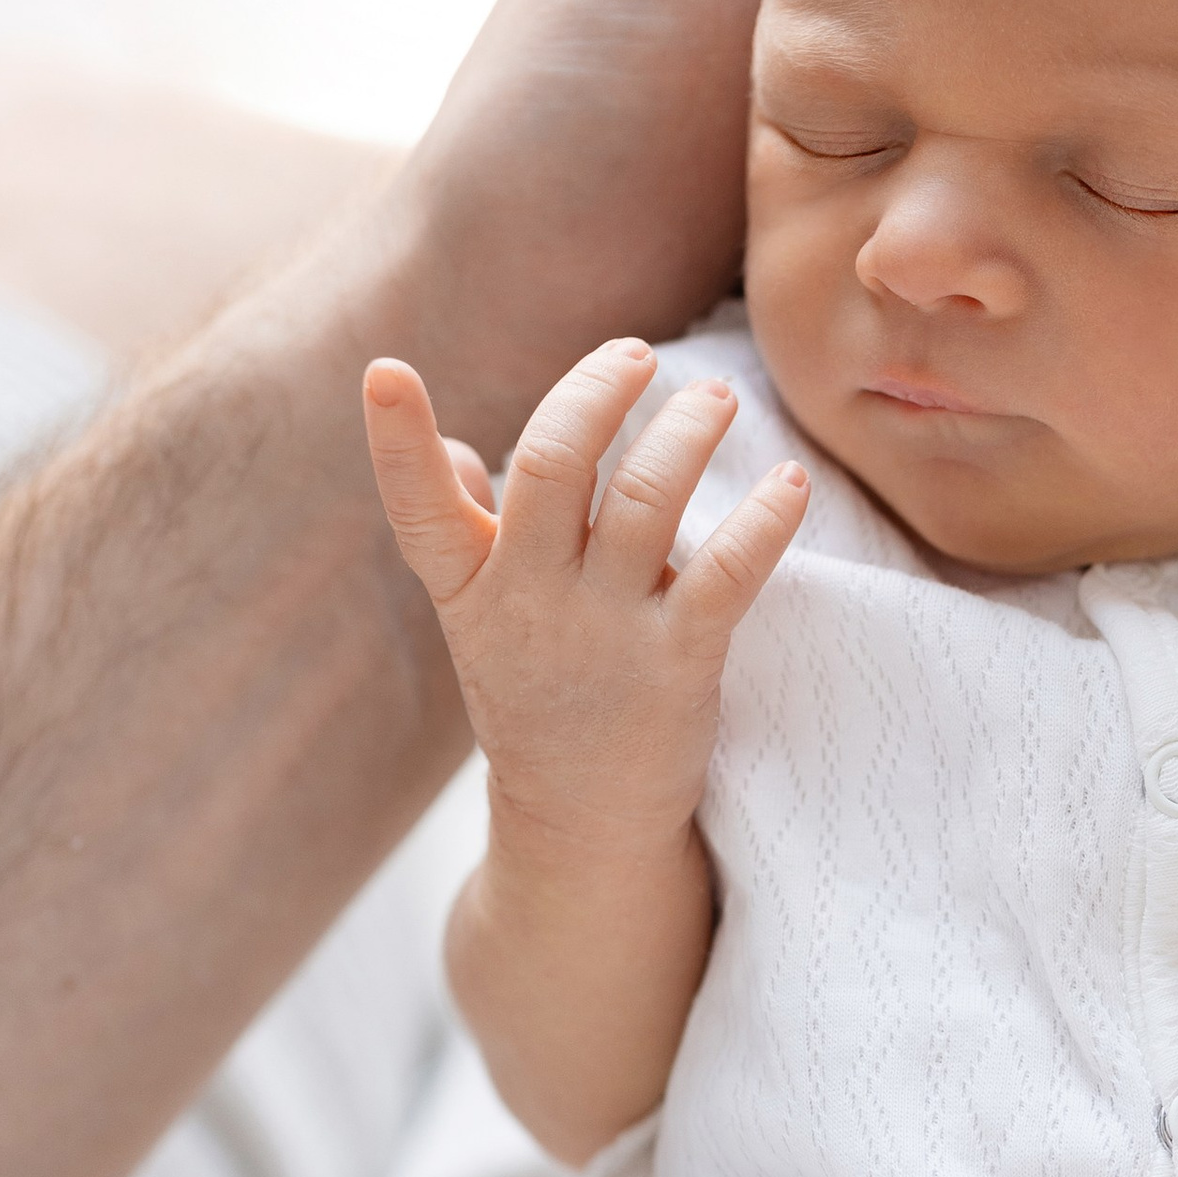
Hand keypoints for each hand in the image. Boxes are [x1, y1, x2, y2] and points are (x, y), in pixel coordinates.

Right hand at [362, 339, 805, 843]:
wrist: (583, 822)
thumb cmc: (539, 698)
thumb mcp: (483, 621)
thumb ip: (469, 531)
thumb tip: (460, 450)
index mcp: (472, 585)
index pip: (420, 508)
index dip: (398, 441)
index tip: (386, 372)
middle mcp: (530, 601)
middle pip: (553, 467)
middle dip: (596, 393)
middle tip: (639, 354)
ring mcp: (605, 632)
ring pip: (647, 499)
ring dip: (687, 432)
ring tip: (717, 399)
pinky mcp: (680, 663)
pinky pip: (730, 572)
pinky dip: (768, 518)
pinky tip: (792, 481)